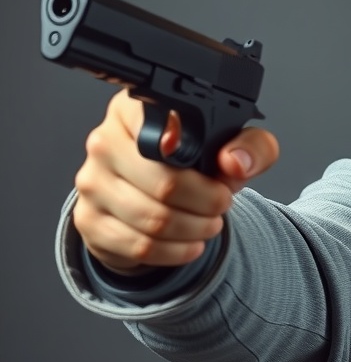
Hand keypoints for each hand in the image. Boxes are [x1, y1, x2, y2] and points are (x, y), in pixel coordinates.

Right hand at [72, 89, 278, 272]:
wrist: (155, 196)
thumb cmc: (191, 162)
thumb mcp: (232, 144)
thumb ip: (250, 146)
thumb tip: (235, 162)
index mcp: (135, 110)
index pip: (155, 124)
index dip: (188, 149)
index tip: (210, 165)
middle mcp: (105, 142)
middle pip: (165, 183)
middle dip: (207, 202)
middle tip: (221, 204)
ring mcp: (92, 183)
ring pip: (153, 220)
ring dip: (194, 229)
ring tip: (210, 223)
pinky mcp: (89, 221)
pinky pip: (139, 246)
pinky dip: (175, 251)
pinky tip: (191, 243)